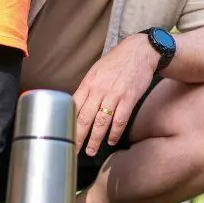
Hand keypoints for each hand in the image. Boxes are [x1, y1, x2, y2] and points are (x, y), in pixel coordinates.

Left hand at [73, 34, 157, 156]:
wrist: (140, 51)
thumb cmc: (117, 61)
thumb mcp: (96, 71)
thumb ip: (88, 88)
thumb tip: (78, 105)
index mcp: (88, 83)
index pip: (73, 107)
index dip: (68, 123)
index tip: (63, 135)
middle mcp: (99, 90)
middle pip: (85, 118)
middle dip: (78, 137)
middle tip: (73, 150)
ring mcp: (114, 95)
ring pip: (101, 122)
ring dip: (95, 139)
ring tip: (90, 151)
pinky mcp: (129, 98)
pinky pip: (120, 120)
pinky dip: (115, 133)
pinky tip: (111, 141)